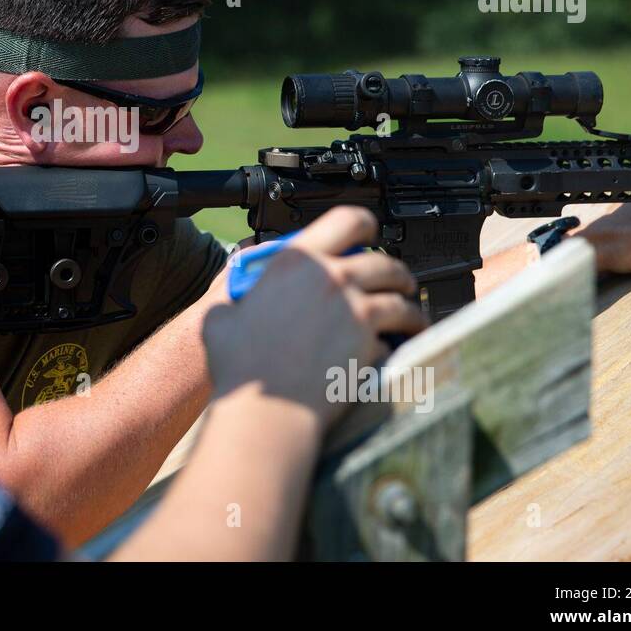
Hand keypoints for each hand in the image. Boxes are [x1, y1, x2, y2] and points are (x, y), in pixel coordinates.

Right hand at [201, 207, 425, 428]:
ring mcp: (357, 311)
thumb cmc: (241, 366)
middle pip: (385, 263)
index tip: (368, 237)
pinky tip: (392, 352)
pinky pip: (394, 339)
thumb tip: (231, 300)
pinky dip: (397, 345)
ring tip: (409, 320)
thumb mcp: (221, 318)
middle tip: (396, 285)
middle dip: (397, 274)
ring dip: (409, 310)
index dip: (365, 225)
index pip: (347, 219)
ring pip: (401, 301)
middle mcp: (332, 279)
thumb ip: (232, 300)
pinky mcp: (371, 344)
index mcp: (297, 261)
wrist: (266, 410)